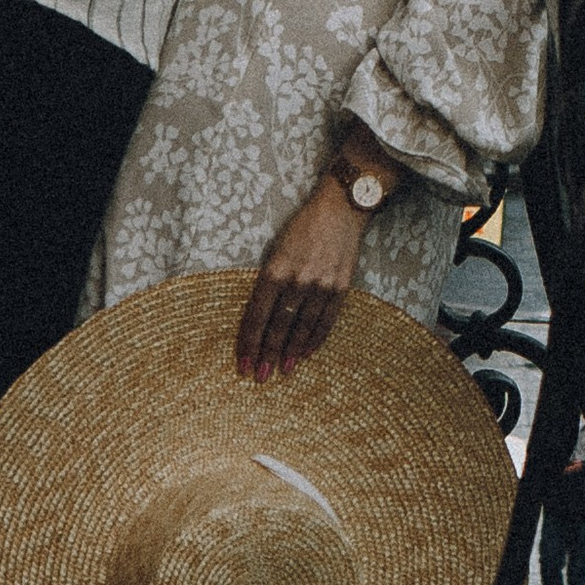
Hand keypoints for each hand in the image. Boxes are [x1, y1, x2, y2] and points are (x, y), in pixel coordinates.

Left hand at [236, 176, 367, 382]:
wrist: (340, 208)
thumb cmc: (301, 228)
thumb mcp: (276, 249)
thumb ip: (268, 281)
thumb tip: (259, 318)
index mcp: (275, 269)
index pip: (257, 314)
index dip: (248, 341)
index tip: (242, 362)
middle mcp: (298, 279)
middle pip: (279, 325)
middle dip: (268, 353)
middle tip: (260, 376)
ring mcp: (322, 284)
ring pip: (303, 326)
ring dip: (292, 352)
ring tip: (284, 370)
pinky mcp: (342, 285)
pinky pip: (328, 319)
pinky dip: (317, 338)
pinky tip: (308, 353)